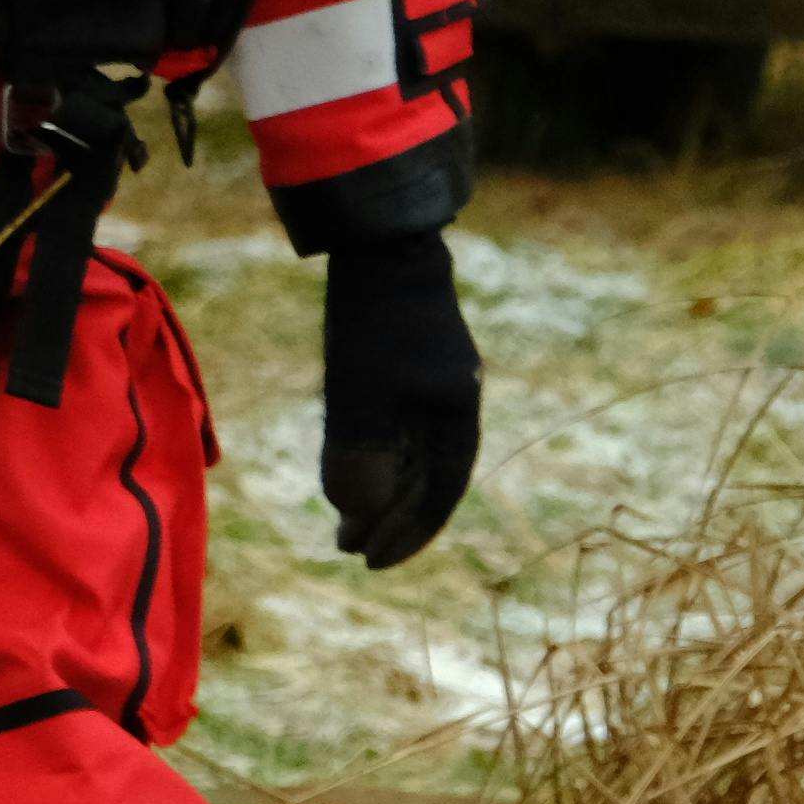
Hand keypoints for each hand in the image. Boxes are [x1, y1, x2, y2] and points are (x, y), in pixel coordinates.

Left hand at [318, 229, 479, 569]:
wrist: (381, 242)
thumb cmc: (372, 320)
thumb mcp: (359, 394)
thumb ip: (360, 459)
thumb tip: (357, 517)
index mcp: (457, 417)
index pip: (438, 494)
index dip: (405, 533)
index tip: (368, 561)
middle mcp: (455, 405)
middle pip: (428, 479)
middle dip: (390, 519)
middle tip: (349, 549)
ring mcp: (436, 383)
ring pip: (413, 454)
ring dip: (383, 490)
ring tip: (345, 519)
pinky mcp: (413, 364)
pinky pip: (401, 428)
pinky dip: (380, 456)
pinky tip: (352, 466)